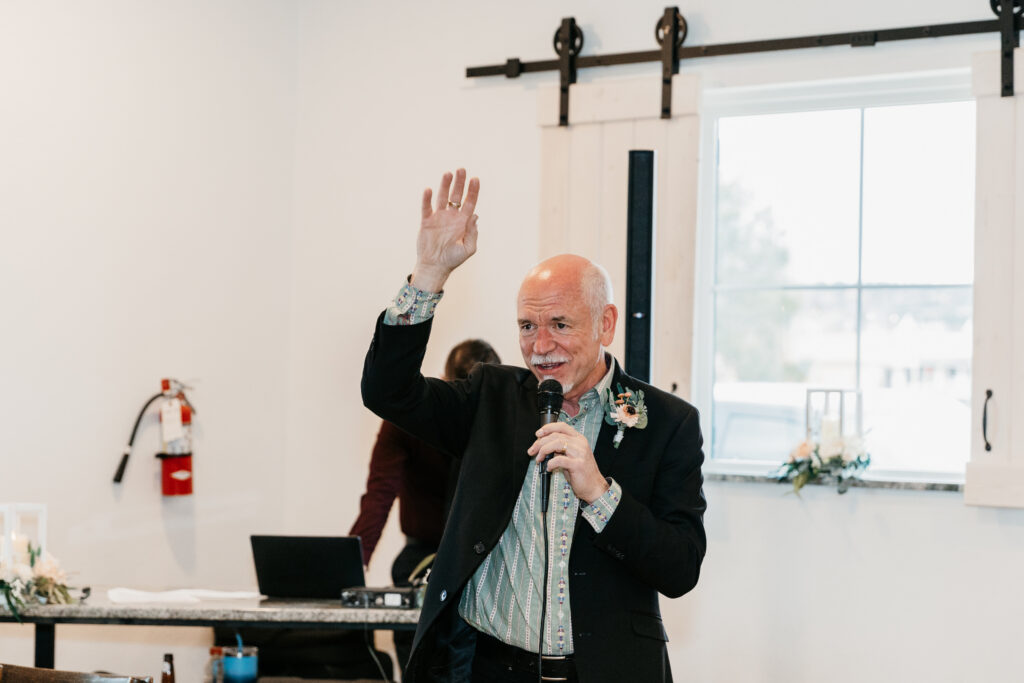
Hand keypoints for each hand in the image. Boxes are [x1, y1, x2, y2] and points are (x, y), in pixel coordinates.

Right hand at [411, 168, 479, 291]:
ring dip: (445, 186)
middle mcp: (452, 216)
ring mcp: (439, 217)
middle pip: (456, 195)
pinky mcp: (426, 221)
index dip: (473, 191)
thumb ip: (473, 232)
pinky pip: (426, 208)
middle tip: (462, 169)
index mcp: (463, 222)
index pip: (470, 202)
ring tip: (448, 173)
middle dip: (459, 183)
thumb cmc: (453, 259)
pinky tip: (428, 189)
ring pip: (442, 197)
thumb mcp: (468, 248)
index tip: (475, 179)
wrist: (435, 267)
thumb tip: (475, 215)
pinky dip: (427, 199)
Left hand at [527, 423, 609, 503]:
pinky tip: (548, 468)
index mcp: (579, 439)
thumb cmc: (581, 472)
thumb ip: (560, 449)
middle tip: (532, 451)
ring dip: (544, 450)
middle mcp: (580, 443)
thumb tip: (543, 445)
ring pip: (557, 444)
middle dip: (540, 442)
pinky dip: (550, 463)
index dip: (548, 428)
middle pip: (556, 435)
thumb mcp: (571, 456)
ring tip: (539, 459)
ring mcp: (580, 453)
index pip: (562, 426)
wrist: (594, 486)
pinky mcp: (578, 464)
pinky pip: (559, 460)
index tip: (538, 434)